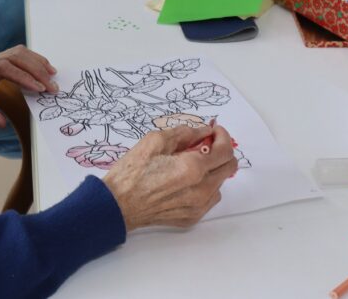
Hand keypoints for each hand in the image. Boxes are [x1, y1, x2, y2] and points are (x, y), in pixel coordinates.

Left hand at [0, 45, 57, 126]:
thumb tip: (2, 123)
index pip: (4, 67)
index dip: (23, 76)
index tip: (39, 88)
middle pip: (15, 56)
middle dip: (36, 70)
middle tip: (52, 87)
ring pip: (18, 52)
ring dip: (37, 63)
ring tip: (52, 76)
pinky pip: (17, 55)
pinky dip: (32, 61)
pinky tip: (42, 70)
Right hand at [103, 124, 237, 231]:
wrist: (118, 205)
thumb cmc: (132, 172)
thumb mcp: (154, 141)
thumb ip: (184, 133)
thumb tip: (202, 131)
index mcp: (192, 168)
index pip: (225, 150)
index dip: (222, 136)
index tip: (214, 130)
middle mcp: (201, 189)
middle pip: (229, 167)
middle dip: (221, 151)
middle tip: (205, 144)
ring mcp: (198, 206)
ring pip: (220, 183)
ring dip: (212, 169)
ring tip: (190, 164)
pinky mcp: (192, 217)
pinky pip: (210, 198)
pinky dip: (204, 186)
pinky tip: (185, 181)